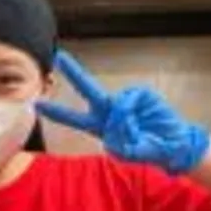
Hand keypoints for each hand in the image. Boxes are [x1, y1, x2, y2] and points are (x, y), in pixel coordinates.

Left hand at [35, 49, 210, 174]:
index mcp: (99, 127)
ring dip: (124, 121)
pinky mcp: (140, 94)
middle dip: (74, 73)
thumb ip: (117, 139)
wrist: (173, 146)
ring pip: (115, 104)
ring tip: (137, 133)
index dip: (56, 112)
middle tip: (59, 57)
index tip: (37, 104)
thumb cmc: (147, 150)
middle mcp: (108, 111)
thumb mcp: (127, 152)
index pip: (73, 119)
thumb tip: (116, 116)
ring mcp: (125, 101)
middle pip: (88, 89)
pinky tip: (143, 121)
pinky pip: (130, 99)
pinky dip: (134, 111)